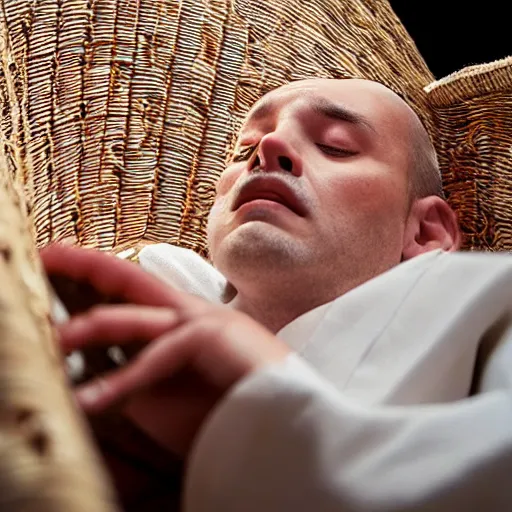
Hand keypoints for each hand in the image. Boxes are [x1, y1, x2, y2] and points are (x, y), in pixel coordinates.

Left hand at [42, 245, 289, 458]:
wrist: (285, 411)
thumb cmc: (231, 401)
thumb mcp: (174, 387)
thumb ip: (141, 376)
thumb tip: (97, 380)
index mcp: (182, 317)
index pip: (134, 288)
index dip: (99, 272)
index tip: (63, 261)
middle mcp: (187, 310)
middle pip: (129, 279)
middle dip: (86, 265)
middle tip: (48, 255)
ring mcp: (199, 321)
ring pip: (132, 316)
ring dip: (86, 329)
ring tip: (51, 342)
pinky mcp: (207, 339)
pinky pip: (154, 360)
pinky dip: (121, 384)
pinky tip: (89, 401)